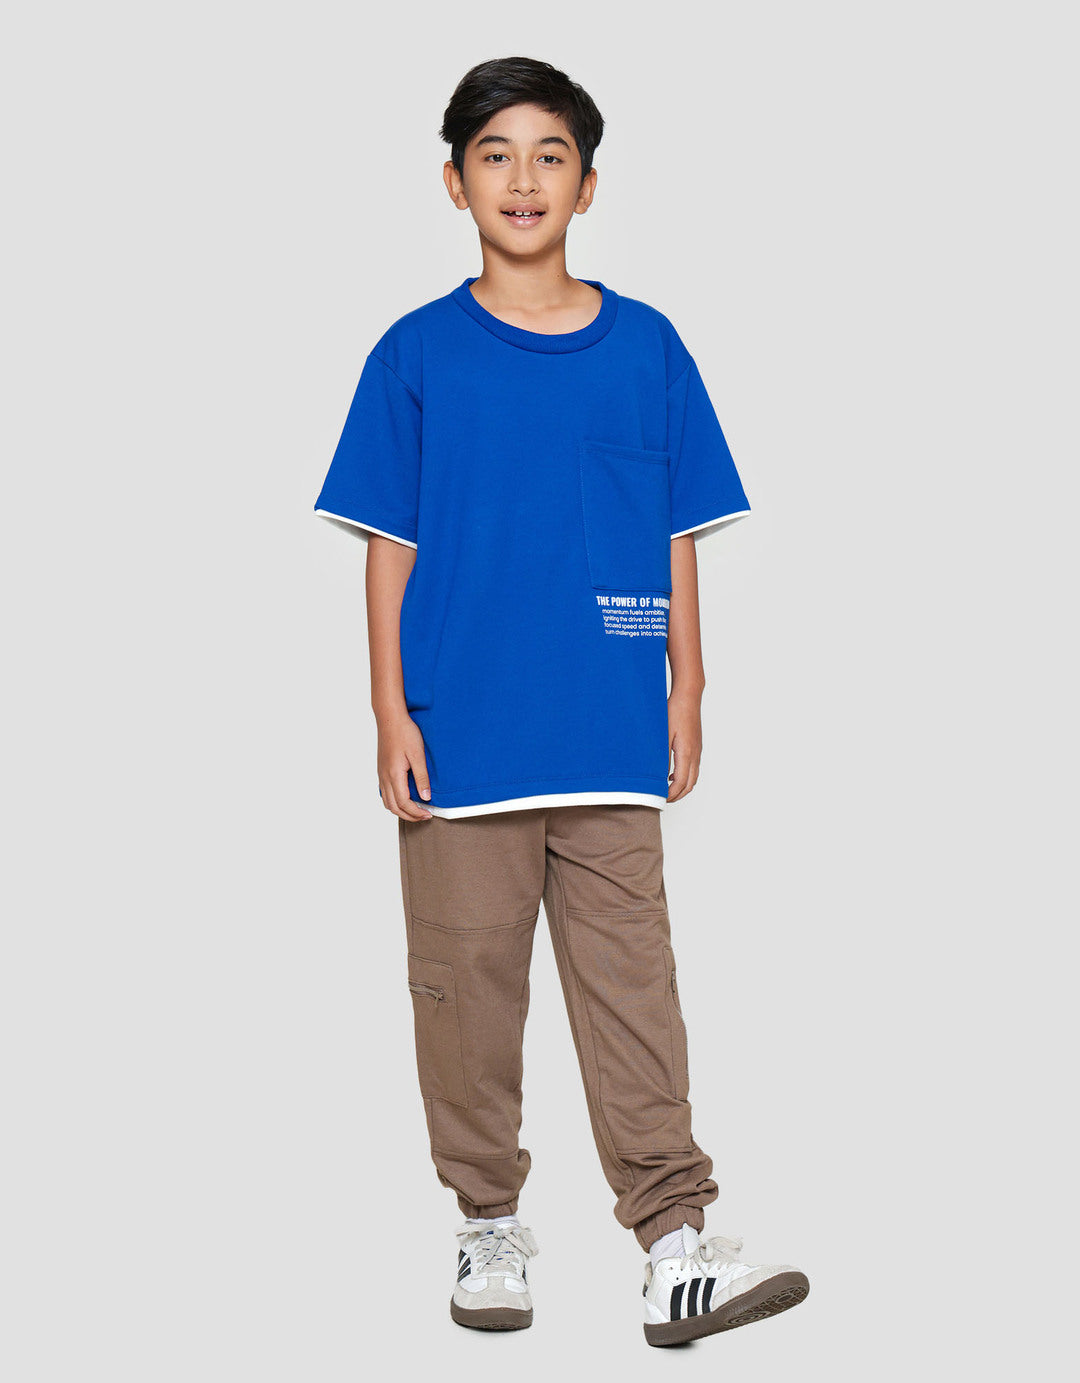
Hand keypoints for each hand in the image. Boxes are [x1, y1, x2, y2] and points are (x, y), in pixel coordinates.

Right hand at [376, 706, 433, 820]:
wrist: (390, 718)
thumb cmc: (405, 733)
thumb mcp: (418, 755)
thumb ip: (422, 777)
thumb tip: (426, 797)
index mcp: (394, 775)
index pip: (404, 803)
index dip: (416, 812)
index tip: (429, 814)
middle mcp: (385, 777)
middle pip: (394, 807)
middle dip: (409, 815)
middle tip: (424, 816)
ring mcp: (381, 774)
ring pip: (387, 802)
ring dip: (400, 810)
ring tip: (415, 810)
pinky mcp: (381, 770)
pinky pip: (384, 793)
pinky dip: (394, 801)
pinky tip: (404, 797)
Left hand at [667, 687, 702, 801]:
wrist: (688, 696)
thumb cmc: (674, 711)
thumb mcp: (662, 735)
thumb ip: (660, 756)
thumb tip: (656, 774)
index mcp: (686, 753)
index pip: (681, 783)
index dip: (670, 795)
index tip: (659, 798)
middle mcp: (695, 754)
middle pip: (690, 784)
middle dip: (677, 795)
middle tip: (662, 799)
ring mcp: (698, 751)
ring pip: (694, 777)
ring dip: (682, 787)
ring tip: (666, 790)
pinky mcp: (696, 746)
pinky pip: (693, 768)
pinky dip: (685, 777)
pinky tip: (672, 774)